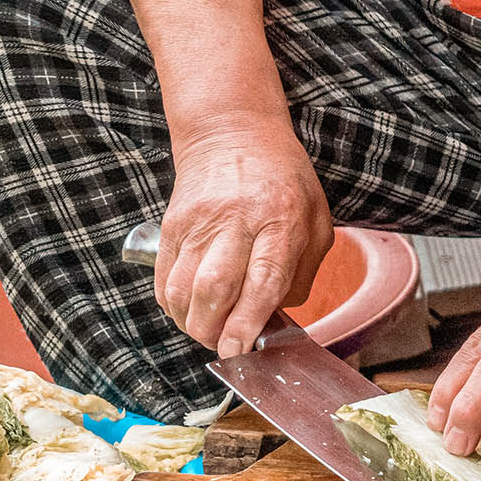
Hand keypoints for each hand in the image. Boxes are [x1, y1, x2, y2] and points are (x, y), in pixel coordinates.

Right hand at [154, 119, 333, 357]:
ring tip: (209, 328)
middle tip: (225, 345)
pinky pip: (164, 279)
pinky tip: (191, 308)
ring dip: (192, 323)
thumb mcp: (316, 219)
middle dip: (214, 331)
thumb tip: (276, 319)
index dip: (248, 321)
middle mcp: (235, 220)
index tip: (240, 349)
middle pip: (213, 288)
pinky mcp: (172, 224)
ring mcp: (198, 222)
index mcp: (280, 219)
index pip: (262, 279)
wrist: (233, 131)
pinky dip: (174, 305)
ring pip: (182, 289)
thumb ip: (303, 273)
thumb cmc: (283, 179)